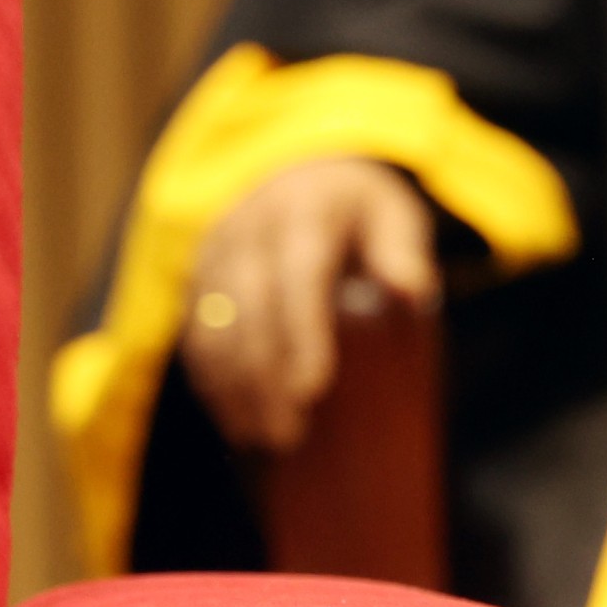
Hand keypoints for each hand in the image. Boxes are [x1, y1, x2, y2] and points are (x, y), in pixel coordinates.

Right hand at [180, 156, 438, 454]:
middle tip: (286, 436)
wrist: (295, 167)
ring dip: (230, 385)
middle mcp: (248, 229)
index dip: (299, 332)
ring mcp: (214, 251)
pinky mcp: (196, 275)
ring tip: (259, 439)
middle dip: (261, 376)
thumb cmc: (358, 208)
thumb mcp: (393, 214)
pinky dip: (209, 377)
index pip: (296, 275)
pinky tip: (231, 416)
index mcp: (303, 212)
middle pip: (245, 308)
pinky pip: (193, 330)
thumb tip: (412, 290)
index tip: (311, 390)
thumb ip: (402, 250)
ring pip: (210, 324)